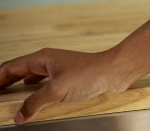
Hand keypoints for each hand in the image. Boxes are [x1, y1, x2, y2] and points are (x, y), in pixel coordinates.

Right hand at [0, 48, 130, 124]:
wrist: (115, 71)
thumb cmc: (90, 73)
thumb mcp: (57, 90)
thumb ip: (35, 103)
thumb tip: (19, 116)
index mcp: (41, 58)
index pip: (10, 67)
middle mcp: (48, 61)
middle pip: (18, 71)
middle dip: (4, 83)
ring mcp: (58, 68)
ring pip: (30, 77)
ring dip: (17, 87)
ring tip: (8, 98)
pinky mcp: (67, 77)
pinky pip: (43, 83)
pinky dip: (33, 91)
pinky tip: (32, 97)